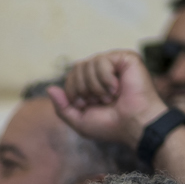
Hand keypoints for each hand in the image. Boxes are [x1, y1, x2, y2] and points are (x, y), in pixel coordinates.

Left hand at [48, 52, 165, 148]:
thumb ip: (63, 107)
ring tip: (111, 96)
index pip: (70, 75)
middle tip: (101, 101)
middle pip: (76, 68)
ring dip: (96, 87)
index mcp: (92, 82)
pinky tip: (117, 88)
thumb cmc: (111, 125)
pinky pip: (101, 60)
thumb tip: (50, 88)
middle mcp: (102, 71)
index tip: (87, 105)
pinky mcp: (125, 58)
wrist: (134, 126)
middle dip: (83, 89)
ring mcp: (114, 63)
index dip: (73, 92)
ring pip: (87, 64)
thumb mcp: (79, 120)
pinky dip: (105, 79)